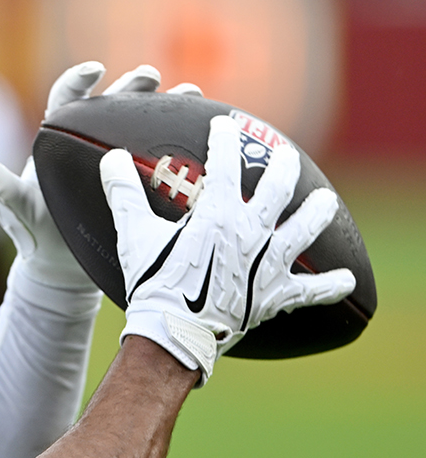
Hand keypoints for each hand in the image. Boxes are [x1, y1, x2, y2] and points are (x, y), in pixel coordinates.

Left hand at [0, 61, 201, 289]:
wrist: (60, 267)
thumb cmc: (33, 232)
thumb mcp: (15, 210)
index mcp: (57, 143)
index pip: (66, 101)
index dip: (78, 81)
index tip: (94, 69)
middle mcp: (87, 145)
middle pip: (111, 106)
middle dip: (132, 87)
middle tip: (151, 75)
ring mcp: (114, 163)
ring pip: (140, 126)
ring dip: (165, 107)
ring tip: (190, 94)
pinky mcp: (134, 183)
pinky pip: (157, 159)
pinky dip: (179, 144)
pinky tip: (202, 136)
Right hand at [100, 115, 355, 384]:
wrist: (174, 333)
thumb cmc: (153, 282)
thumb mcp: (134, 234)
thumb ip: (123, 193)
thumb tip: (112, 157)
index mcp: (217, 213)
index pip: (225, 163)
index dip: (225, 139)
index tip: (225, 125)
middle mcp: (250, 233)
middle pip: (278, 189)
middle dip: (283, 166)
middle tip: (286, 154)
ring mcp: (267, 264)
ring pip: (302, 231)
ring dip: (316, 213)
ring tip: (326, 201)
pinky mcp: (274, 295)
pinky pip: (309, 290)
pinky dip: (329, 285)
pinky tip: (346, 280)